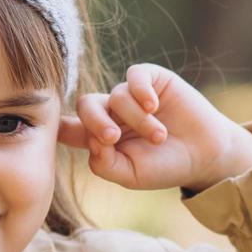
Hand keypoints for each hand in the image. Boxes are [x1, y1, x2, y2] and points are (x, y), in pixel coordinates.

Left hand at [57, 65, 238, 191]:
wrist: (204, 155)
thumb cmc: (165, 167)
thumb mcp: (131, 175)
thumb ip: (104, 164)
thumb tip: (90, 141)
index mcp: (101, 137)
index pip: (70, 127)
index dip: (56, 126)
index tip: (47, 126)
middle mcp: (112, 112)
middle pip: (86, 105)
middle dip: (95, 122)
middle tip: (113, 138)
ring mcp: (131, 95)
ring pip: (117, 97)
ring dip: (137, 120)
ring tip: (159, 137)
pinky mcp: (152, 79)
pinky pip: (134, 76)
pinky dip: (140, 91)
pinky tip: (153, 106)